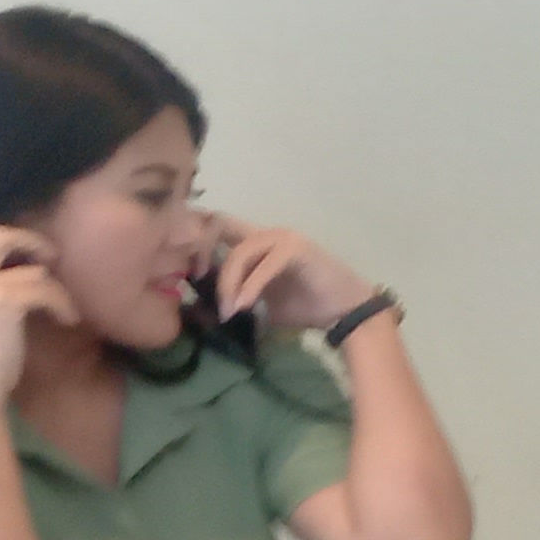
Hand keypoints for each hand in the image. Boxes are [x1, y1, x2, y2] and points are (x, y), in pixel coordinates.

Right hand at [0, 227, 78, 410]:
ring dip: (54, 288)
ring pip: (32, 270)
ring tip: (63, 308)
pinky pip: (46, 290)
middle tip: (51, 255)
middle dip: (28, 239)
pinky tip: (68, 320)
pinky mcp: (5, 298)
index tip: (21, 255)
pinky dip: (63, 304)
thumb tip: (18, 279)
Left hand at [201, 213, 375, 335]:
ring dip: (229, 283)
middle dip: (204, 252)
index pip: (218, 229)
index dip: (200, 247)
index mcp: (257, 243)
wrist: (346, 312)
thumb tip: (206, 314)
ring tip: (230, 311)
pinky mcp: (296, 249)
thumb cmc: (308, 307)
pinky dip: (250, 287)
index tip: (193, 278)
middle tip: (199, 285)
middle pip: (221, 225)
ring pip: (240, 251)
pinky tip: (245, 306)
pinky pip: (264, 266)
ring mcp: (283, 239)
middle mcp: (267, 234)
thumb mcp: (262, 307)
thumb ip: (237, 301)